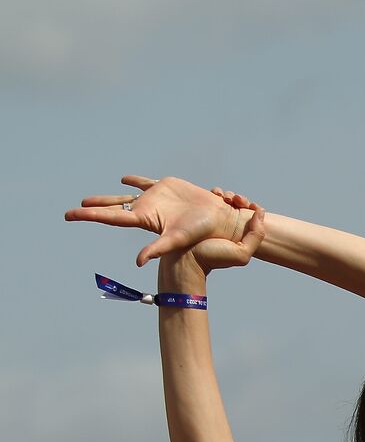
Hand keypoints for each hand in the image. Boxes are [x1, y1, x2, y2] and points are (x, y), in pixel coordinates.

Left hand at [65, 175, 242, 266]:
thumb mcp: (176, 240)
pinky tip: (125, 179)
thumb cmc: (199, 231)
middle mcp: (145, 209)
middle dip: (94, 208)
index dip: (89, 215)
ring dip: (109, 198)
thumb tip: (138, 262)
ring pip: (126, 196)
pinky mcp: (165, 187)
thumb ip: (156, 249)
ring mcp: (154, 198)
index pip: (110, 217)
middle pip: (113, 207)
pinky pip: (145, 183)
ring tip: (93, 199)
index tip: (69, 215)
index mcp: (143, 219)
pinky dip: (134, 181)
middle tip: (76, 209)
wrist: (218, 218)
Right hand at [191, 195, 265, 272]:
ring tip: (225, 197)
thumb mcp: (242, 253)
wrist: (185, 258)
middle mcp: (228, 224)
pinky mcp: (200, 210)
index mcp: (239, 233)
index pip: (251, 216)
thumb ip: (257, 235)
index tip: (251, 205)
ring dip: (229, 195)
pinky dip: (217, 192)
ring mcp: (214, 217)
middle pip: (239, 206)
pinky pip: (212, 197)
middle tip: (237, 199)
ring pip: (226, 200)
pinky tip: (216, 195)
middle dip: (240, 199)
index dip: (252, 208)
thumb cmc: (212, 258)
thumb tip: (260, 212)